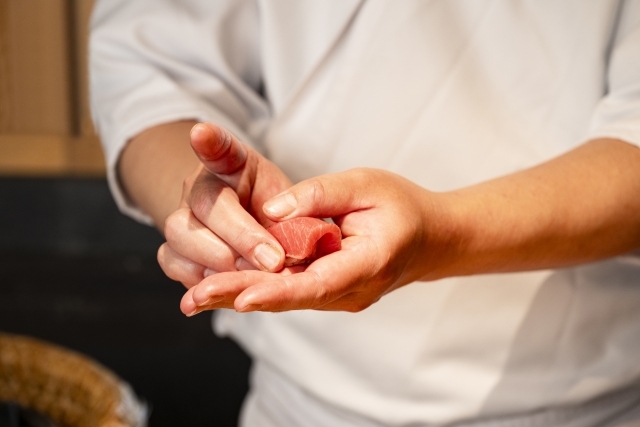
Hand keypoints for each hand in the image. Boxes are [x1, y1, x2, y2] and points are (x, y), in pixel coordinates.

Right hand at [157, 123, 292, 287]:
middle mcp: (200, 186)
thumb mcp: (298, 203)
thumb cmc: (281, 215)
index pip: (220, 147)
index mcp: (234, 165)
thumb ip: (298, 212)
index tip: (201, 133)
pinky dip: (201, 278)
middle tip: (273, 260)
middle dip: (241, 237)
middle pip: (205, 204)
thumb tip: (294, 237)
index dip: (210, 140)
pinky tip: (227, 283)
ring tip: (253, 275)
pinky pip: (173, 263)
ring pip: (181, 235)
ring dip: (220, 261)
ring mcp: (182, 216)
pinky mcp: (173, 250)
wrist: (260, 235)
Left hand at [180, 168, 451, 313]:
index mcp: (368, 264)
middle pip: (290, 297)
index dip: (278, 291)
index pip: (318, 283)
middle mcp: (351, 291)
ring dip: (240, 297)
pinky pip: (289, 294)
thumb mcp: (366, 184)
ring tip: (194, 298)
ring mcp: (340, 296)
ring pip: (285, 299)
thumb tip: (271, 211)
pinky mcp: (329, 292)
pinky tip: (221, 290)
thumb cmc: (402, 206)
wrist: (431, 238)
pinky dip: (256, 291)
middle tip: (192, 300)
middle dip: (239, 297)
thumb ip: (320, 194)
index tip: (241, 297)